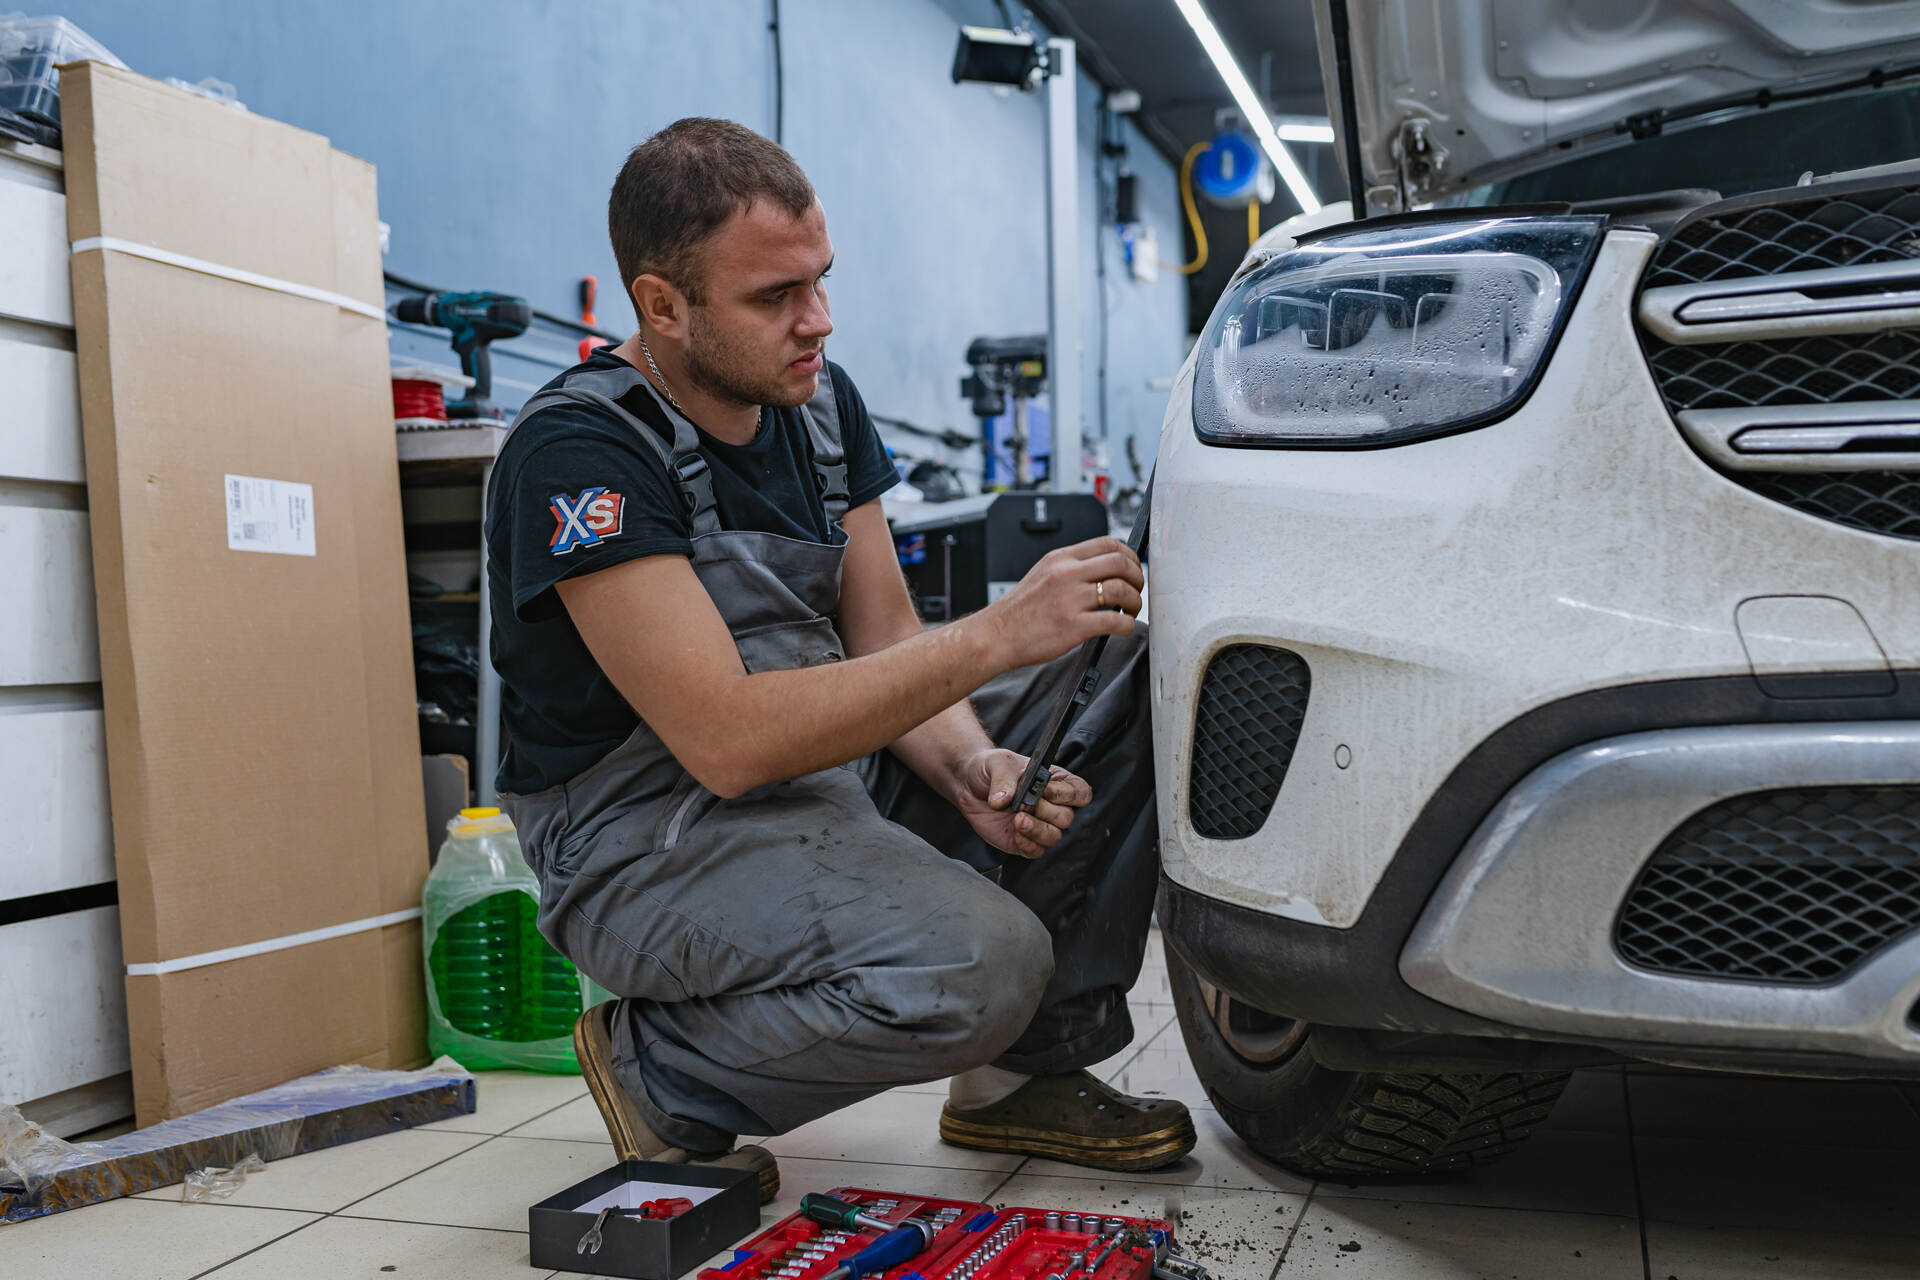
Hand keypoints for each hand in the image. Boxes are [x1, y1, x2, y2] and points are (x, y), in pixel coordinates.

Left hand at [954, 747, 1093, 858]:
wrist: (970, 786)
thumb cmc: (991, 769)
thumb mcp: (997, 764)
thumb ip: (1003, 780)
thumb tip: (1003, 801)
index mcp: (1057, 782)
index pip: (1080, 792)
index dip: (1067, 794)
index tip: (1044, 791)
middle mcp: (1052, 806)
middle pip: (1067, 817)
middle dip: (1045, 811)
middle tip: (1022, 803)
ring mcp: (1039, 825)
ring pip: (1054, 836)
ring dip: (1037, 830)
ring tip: (1017, 819)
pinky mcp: (1024, 841)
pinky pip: (1035, 851)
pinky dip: (1027, 844)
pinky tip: (1014, 833)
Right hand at [978, 536, 1143, 669]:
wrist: (996, 635)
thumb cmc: (1019, 611)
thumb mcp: (1043, 574)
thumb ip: (1071, 568)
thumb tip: (1103, 569)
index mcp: (1060, 559)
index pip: (1108, 543)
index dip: (1129, 555)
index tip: (1133, 567)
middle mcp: (1066, 575)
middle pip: (1120, 563)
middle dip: (1137, 577)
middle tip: (1136, 590)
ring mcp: (1070, 599)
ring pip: (1121, 590)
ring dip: (1134, 601)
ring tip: (1130, 610)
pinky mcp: (1074, 626)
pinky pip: (1114, 621)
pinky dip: (1126, 625)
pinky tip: (1122, 627)